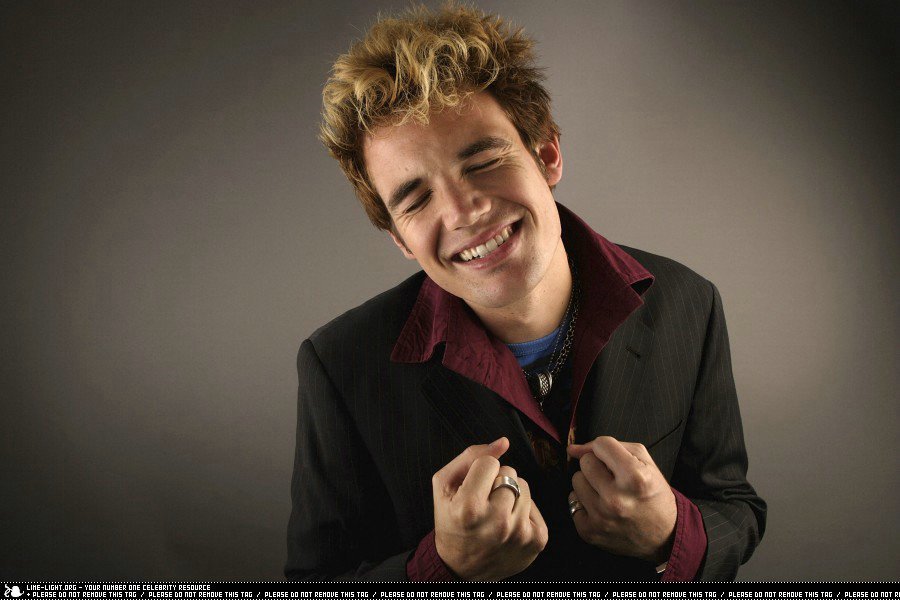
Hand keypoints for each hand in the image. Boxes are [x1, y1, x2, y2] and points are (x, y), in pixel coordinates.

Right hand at [432, 437, 548, 579]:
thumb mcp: (444, 486)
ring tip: (496, 513)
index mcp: (469, 507)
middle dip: (496, 482)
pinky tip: (508, 525)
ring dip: (511, 495)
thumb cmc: (451, 521)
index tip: (472, 490)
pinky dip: (522, 511)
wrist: (459, 568)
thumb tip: (504, 443)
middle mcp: (497, 522)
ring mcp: (520, 533)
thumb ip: (470, 456)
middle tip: (484, 504)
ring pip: (525, 486)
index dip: (479, 472)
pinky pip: (535, 505)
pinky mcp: (536, 541)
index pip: (490, 462)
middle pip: (510, 472)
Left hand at [567, 436, 675, 563]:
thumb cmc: (653, 494)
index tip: (616, 460)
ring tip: (608, 493)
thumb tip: (573, 449)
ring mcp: (601, 517)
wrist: (665, 536)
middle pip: (585, 462)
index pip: (601, 444)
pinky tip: (602, 508)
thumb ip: (610, 446)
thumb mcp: (644, 462)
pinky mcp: (589, 531)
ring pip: (576, 480)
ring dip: (590, 484)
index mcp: (635, 477)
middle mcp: (616, 498)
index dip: (608, 449)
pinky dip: (585, 503)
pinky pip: (572, 502)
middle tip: (614, 479)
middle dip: (598, 466)